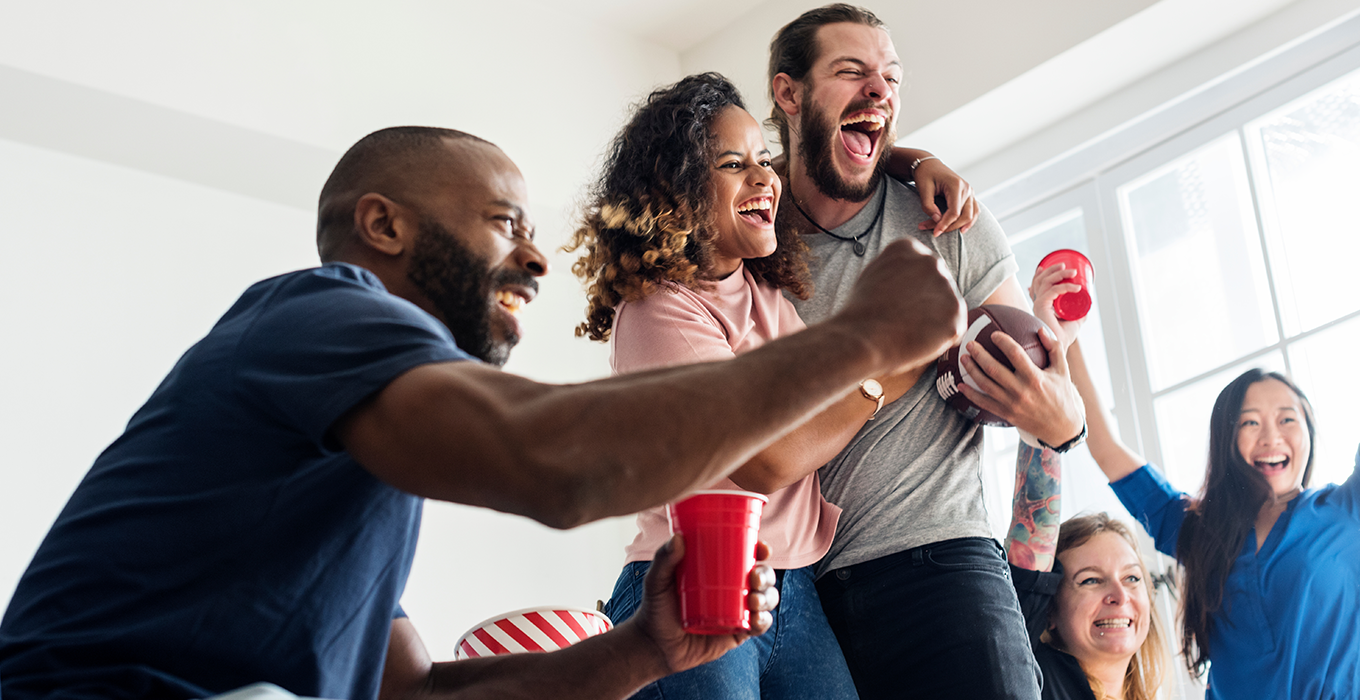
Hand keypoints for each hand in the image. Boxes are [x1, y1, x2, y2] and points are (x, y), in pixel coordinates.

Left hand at [630, 535, 778, 674]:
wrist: (654, 645)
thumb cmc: (655, 608)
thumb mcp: (657, 581)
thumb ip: (664, 559)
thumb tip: (677, 538)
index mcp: (719, 570)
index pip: (746, 556)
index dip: (760, 550)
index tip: (763, 548)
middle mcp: (733, 588)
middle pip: (761, 577)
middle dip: (766, 575)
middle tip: (754, 578)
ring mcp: (737, 611)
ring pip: (765, 600)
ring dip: (767, 598)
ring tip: (754, 602)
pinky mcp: (736, 633)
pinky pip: (757, 626)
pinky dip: (763, 622)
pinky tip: (757, 620)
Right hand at [836, 239, 965, 374]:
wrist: (860, 339)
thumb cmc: (860, 314)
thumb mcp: (874, 274)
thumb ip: (898, 269)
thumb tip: (911, 275)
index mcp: (909, 248)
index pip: (922, 269)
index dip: (910, 292)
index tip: (896, 304)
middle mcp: (931, 261)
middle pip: (938, 287)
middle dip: (925, 305)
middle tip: (903, 321)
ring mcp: (945, 285)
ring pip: (948, 309)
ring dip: (933, 322)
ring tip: (907, 331)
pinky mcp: (955, 312)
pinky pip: (954, 330)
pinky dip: (940, 340)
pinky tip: (918, 340)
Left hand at [913, 157, 978, 236]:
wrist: (929, 165)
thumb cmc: (925, 175)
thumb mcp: (923, 189)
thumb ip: (928, 205)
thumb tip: (937, 220)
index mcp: (956, 185)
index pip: (954, 212)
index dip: (945, 225)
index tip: (934, 233)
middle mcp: (966, 188)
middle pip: (964, 215)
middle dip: (950, 227)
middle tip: (934, 231)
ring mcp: (970, 191)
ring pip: (971, 215)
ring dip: (960, 226)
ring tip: (948, 232)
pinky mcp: (969, 194)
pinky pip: (974, 210)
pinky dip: (969, 220)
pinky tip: (962, 229)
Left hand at [958, 325, 1085, 446]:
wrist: (1061, 428)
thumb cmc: (1062, 395)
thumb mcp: (1062, 370)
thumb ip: (1054, 348)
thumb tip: (1041, 330)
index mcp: (1035, 378)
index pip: (1015, 354)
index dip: (1003, 342)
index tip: (994, 334)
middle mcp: (1021, 391)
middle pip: (994, 370)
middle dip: (979, 355)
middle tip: (970, 344)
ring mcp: (1012, 404)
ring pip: (985, 385)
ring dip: (972, 371)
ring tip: (963, 358)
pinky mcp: (1006, 414)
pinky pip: (984, 403)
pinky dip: (970, 394)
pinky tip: (961, 385)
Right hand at [1028, 262, 1084, 348]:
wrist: (1058, 347)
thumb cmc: (1064, 337)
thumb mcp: (1074, 321)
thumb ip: (1079, 313)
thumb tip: (1087, 306)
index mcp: (1041, 304)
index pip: (1038, 285)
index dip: (1042, 274)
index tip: (1048, 266)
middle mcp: (1037, 303)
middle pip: (1041, 280)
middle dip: (1053, 270)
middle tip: (1067, 266)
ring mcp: (1038, 305)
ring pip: (1045, 282)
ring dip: (1060, 274)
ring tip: (1073, 272)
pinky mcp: (1040, 307)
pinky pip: (1052, 292)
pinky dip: (1064, 287)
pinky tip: (1076, 287)